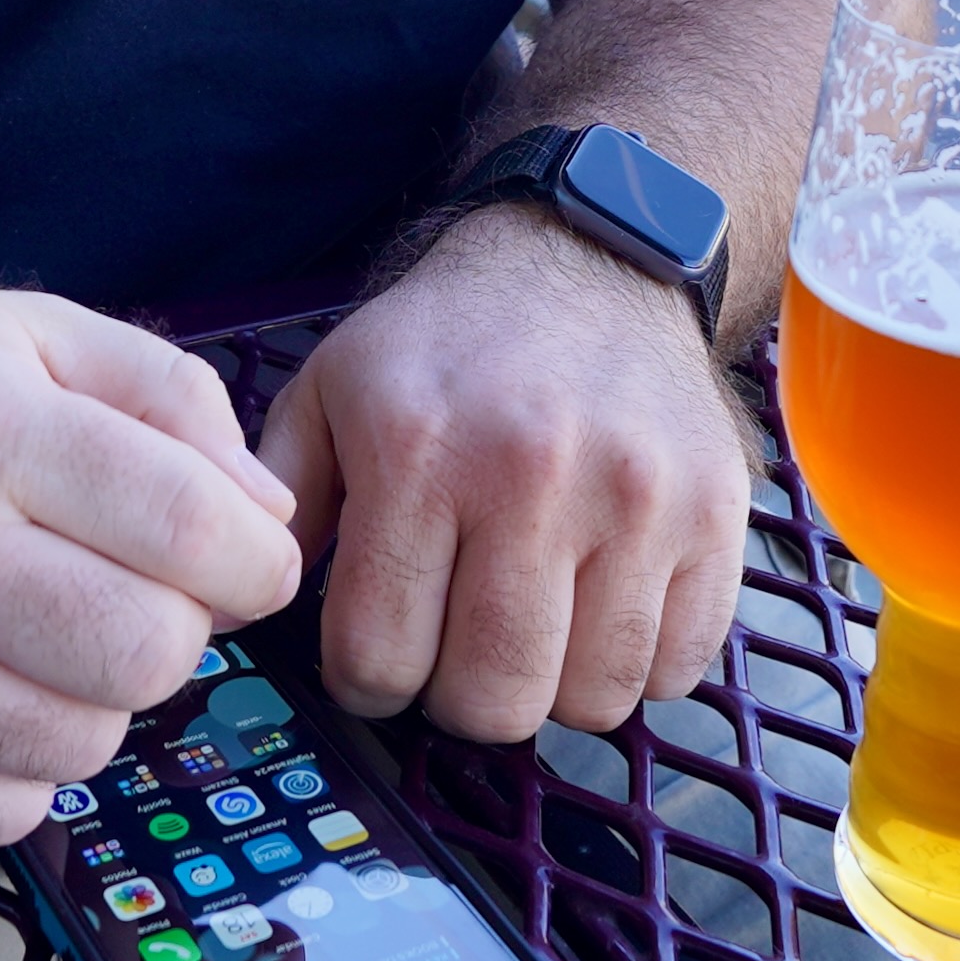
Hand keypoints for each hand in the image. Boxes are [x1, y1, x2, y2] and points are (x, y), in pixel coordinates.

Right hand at [0, 288, 299, 848]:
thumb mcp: (20, 334)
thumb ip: (167, 396)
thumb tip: (271, 520)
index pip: (192, 526)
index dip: (255, 563)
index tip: (243, 566)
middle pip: (151, 653)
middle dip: (174, 633)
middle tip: (125, 599)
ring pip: (87, 743)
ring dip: (91, 700)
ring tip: (29, 636)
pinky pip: (9, 810)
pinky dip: (17, 763)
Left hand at [258, 211, 751, 741]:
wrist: (588, 260)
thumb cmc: (448, 346)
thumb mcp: (330, 390)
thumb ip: (278, 497)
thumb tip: (241, 596)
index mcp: (419, 451)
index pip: (380, 660)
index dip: (368, 678)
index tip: (379, 650)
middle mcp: (533, 476)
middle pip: (493, 701)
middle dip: (460, 698)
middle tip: (457, 646)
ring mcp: (639, 498)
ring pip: (592, 700)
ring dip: (553, 688)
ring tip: (532, 623)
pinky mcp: (718, 513)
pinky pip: (680, 666)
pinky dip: (639, 665)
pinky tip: (602, 607)